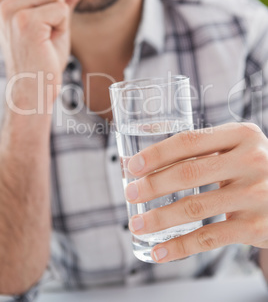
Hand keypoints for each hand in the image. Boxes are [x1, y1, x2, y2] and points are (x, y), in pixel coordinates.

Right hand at [0, 0, 86, 108]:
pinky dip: (63, 24)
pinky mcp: (25, 22)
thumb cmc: (44, 56)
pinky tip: (51, 39)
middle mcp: (1, 1)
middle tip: (56, 17)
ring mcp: (10, 10)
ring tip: (50, 32)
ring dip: (61, 12)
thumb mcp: (56, 19)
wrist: (35, 87)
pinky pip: (60, 7)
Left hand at [126, 122, 267, 262]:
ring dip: (159, 218)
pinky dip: (179, 247)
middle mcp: (251, 161)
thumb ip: (198, 150)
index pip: (189, 141)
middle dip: (152, 185)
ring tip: (137, 224)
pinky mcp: (256, 227)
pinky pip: (209, 238)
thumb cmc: (251, 168)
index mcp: (241, 135)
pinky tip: (159, 252)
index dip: (156, 154)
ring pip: (194, 208)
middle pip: (189, 173)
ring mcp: (255, 194)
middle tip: (130, 194)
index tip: (132, 166)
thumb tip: (139, 162)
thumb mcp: (234, 148)